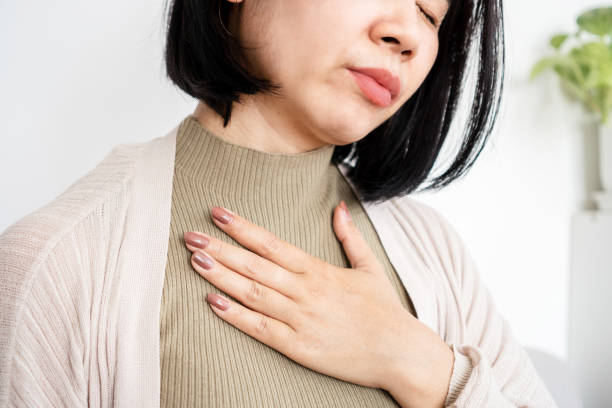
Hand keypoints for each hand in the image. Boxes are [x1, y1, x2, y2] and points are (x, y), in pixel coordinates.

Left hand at [183, 201, 452, 404]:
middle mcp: (306, 292)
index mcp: (320, 271)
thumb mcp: (369, 268)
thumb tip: (338, 207)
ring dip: (221, 276)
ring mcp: (300, 320)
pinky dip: (235, 316)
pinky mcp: (298, 347)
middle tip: (190, 235)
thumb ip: (350, 236)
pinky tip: (212, 302)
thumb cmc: (385, 311)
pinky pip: (261, 329)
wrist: (400, 354)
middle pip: (254, 266)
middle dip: (220, 248)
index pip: (272, 244)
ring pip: (252, 294)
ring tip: (195, 260)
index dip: (242, 228)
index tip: (218, 213)